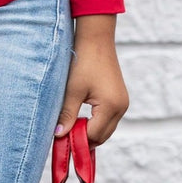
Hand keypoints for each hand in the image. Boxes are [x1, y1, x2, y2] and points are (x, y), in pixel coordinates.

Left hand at [55, 14, 128, 146]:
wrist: (96, 40)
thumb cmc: (83, 63)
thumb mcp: (72, 90)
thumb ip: (67, 114)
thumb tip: (58, 135)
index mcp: (111, 106)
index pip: (93, 135)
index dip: (77, 141)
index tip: (60, 142)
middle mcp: (121, 107)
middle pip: (102, 136)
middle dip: (84, 140)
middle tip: (64, 137)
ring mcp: (122, 103)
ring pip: (105, 129)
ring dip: (89, 132)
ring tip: (70, 128)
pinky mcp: (119, 99)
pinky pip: (108, 119)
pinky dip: (95, 123)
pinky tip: (80, 119)